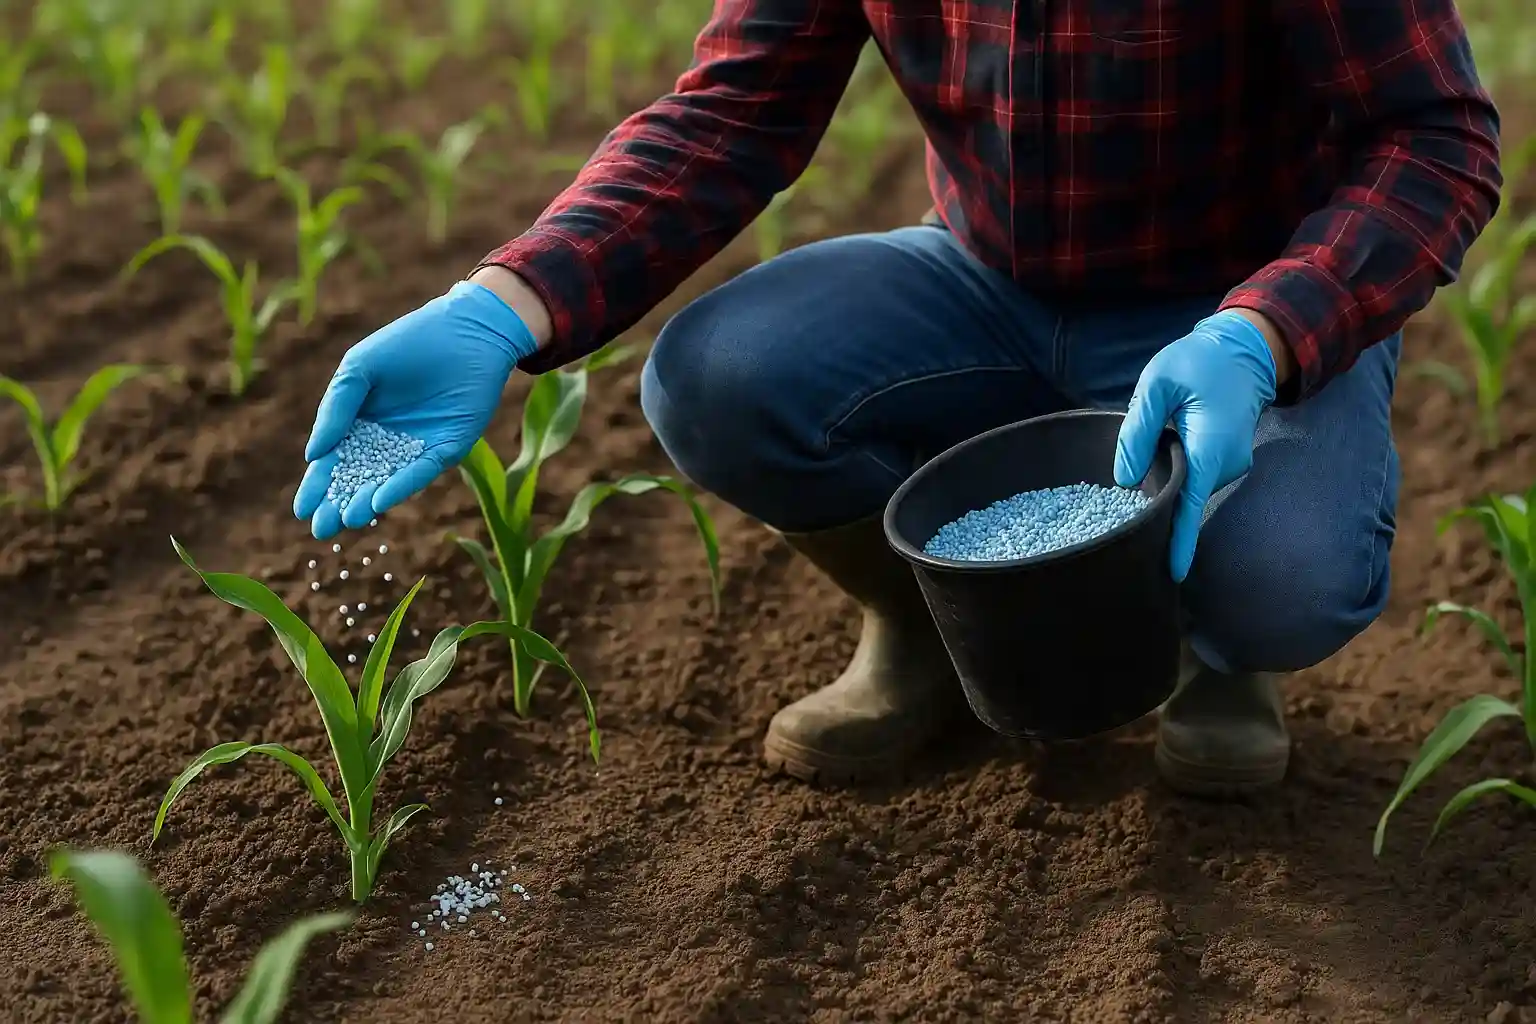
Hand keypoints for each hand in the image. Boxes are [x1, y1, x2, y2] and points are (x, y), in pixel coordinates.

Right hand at [294, 281, 537, 538]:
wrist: (466, 329)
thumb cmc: (408, 343)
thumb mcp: (359, 370)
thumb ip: (335, 410)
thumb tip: (313, 455)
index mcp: (361, 422)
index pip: (334, 461)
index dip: (318, 486)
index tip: (302, 511)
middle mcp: (389, 441)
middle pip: (358, 479)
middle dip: (338, 504)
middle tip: (321, 529)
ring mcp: (418, 447)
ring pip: (387, 481)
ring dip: (366, 500)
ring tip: (348, 519)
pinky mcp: (448, 448)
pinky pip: (421, 471)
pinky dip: (400, 486)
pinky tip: (380, 501)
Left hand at [1113, 309, 1281, 581]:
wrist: (1243, 349)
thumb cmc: (1198, 361)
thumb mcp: (1157, 384)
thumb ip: (1138, 430)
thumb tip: (1125, 480)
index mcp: (1210, 447)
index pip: (1191, 503)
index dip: (1181, 540)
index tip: (1173, 572)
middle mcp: (1226, 464)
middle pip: (1184, 497)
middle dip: (1156, 504)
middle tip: (1119, 504)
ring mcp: (1230, 464)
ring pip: (1188, 486)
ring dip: (1164, 482)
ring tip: (1142, 460)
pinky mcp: (1225, 461)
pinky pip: (1195, 477)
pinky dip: (1175, 475)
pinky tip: (1157, 460)